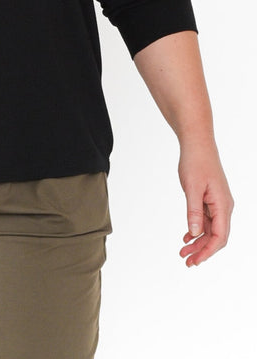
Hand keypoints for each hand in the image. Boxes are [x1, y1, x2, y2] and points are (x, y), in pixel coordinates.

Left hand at [177, 141, 232, 266]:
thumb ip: (194, 211)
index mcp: (223, 204)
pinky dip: (197, 229)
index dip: (208, 251)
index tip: (195, 261)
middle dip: (202, 250)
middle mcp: (224, 206)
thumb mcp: (192, 187)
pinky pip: (206, 220)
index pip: (220, 236)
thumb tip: (195, 233)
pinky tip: (186, 236)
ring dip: (198, 241)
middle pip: (216, 236)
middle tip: (186, 261)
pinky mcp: (210, 199)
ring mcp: (218, 203)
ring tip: (183, 251)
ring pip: (210, 229)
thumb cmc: (196, 162)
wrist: (197, 143)